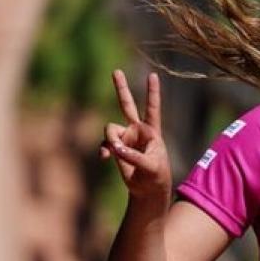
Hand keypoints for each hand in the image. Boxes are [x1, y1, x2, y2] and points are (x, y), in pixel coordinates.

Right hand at [100, 69, 170, 200]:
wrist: (148, 189)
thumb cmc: (156, 176)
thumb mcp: (151, 166)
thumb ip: (134, 156)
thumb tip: (115, 148)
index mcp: (152, 131)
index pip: (152, 108)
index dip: (152, 92)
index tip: (153, 75)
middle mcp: (137, 130)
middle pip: (127, 104)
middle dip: (121, 88)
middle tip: (116, 71)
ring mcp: (125, 138)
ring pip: (110, 129)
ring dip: (111, 140)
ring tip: (115, 153)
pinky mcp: (116, 148)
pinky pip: (105, 144)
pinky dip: (103, 149)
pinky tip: (104, 158)